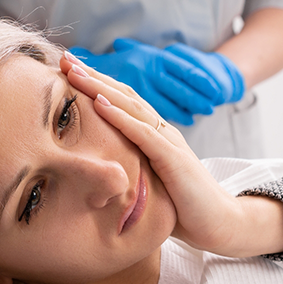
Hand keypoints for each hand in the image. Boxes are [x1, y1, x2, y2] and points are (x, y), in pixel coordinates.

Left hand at [61, 52, 282, 256]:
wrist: (218, 224)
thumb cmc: (185, 211)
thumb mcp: (151, 185)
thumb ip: (132, 171)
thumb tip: (101, 173)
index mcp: (157, 139)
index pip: (124, 104)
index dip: (97, 86)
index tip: (68, 72)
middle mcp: (164, 134)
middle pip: (125, 97)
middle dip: (93, 76)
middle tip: (63, 58)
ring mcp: (170, 144)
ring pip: (131, 107)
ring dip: (100, 88)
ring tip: (74, 72)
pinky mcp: (174, 160)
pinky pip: (143, 134)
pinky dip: (120, 117)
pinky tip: (99, 104)